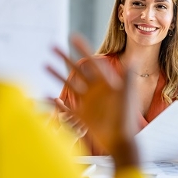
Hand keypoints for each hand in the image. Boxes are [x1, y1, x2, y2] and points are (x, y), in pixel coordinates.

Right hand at [47, 34, 139, 168]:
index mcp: (105, 82)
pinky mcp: (81, 116)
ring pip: (69, 85)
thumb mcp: (127, 94)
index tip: (73, 36)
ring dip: (57, 74)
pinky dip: (55, 101)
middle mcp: (94, 90)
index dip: (82, 48)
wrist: (122, 141)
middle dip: (65, 58)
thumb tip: (132, 59)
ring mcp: (87, 102)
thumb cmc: (127, 117)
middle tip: (52, 46)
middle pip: (76, 70)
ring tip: (45, 64)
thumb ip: (127, 77)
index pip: (91, 61)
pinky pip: (65, 106)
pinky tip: (45, 95)